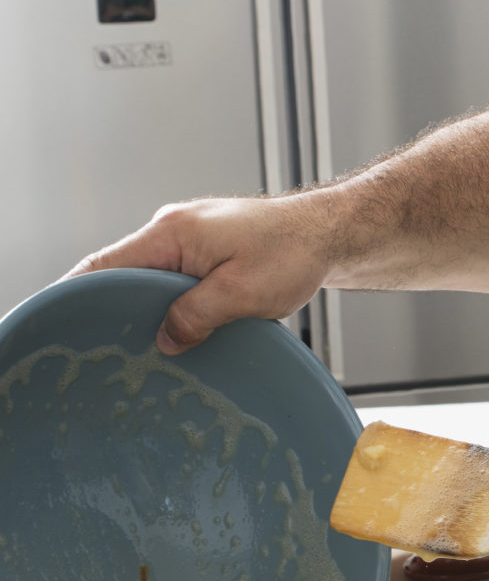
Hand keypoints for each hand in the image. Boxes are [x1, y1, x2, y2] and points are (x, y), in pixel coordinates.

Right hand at [66, 193, 335, 353]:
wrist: (330, 233)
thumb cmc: (294, 252)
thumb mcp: (242, 294)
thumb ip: (196, 316)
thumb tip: (164, 341)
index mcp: (171, 233)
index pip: (104, 265)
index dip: (78, 295)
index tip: (65, 325)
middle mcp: (172, 229)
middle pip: (121, 274)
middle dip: (111, 311)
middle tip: (105, 351)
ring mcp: (188, 238)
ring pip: (148, 279)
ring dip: (146, 310)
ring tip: (140, 347)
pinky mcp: (205, 250)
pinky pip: (171, 279)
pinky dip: (168, 304)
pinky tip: (176, 332)